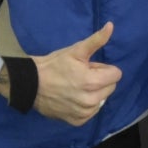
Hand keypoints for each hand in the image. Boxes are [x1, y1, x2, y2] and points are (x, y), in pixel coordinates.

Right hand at [0, 23, 122, 125]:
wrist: (31, 85)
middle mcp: (91, 101)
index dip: (103, 68)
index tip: (89, 67)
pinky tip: (74, 97)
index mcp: (93, 82)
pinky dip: (86, 105)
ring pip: (102, 100)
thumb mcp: (76, 50)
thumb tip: (111, 26)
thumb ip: (97, 40)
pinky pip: (91, 112)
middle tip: (82, 75)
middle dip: (100, 80)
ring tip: (76, 86)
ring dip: (94, 93)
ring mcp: (84, 113)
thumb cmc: (55, 65)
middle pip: (110, 87)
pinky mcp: (77, 122)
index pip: (116, 75)